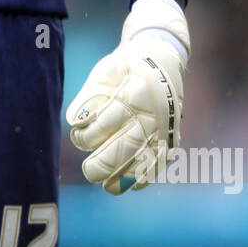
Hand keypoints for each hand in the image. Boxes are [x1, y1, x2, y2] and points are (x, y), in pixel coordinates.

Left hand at [65, 0, 189, 194]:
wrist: (163, 61)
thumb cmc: (126, 68)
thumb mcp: (105, 72)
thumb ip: (89, 97)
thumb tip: (75, 123)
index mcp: (137, 91)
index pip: (108, 122)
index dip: (89, 135)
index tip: (78, 136)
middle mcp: (156, 112)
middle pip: (128, 146)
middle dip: (105, 163)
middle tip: (89, 170)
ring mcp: (166, 128)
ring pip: (144, 160)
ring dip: (123, 177)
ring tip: (106, 185)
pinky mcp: (172, 139)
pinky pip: (158, 164)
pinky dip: (143, 178)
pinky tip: (128, 185)